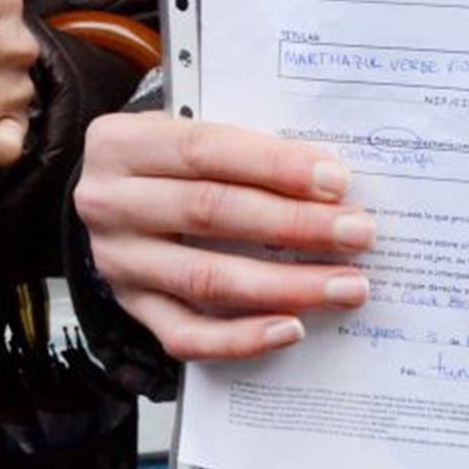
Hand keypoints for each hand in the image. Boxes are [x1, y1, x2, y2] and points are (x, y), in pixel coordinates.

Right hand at [73, 114, 373, 361]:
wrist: (113, 199)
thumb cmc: (168, 161)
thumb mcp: (184, 130)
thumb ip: (242, 147)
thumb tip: (329, 179)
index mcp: (122, 143)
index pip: (205, 150)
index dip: (274, 165)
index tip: (336, 180)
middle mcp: (110, 204)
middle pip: (210, 212)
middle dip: (295, 224)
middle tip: (357, 233)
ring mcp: (118, 262)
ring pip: (207, 279)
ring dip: (286, 285)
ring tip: (346, 285)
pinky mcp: (132, 309)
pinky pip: (187, 336)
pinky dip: (242, 338)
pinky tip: (292, 329)